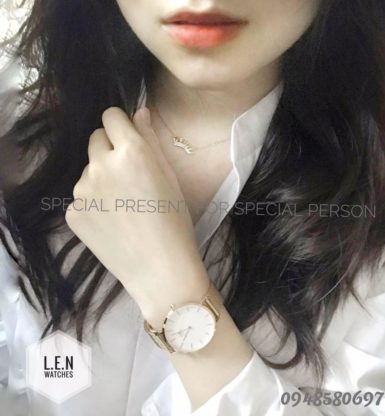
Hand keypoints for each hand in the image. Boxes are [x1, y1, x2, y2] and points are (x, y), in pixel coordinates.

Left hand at [65, 107, 208, 316]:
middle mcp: (101, 164)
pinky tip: (111, 222)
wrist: (160, 267)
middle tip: (129, 177)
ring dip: (101, 178)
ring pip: (88, 170)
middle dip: (110, 150)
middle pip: (96, 139)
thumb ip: (151, 139)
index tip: (129, 141)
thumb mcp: (170, 176)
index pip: (111, 116)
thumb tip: (138, 111)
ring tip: (122, 205)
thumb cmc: (175, 220)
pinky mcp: (73, 212)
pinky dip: (93, 203)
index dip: (122, 126)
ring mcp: (82, 190)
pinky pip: (81, 197)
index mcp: (131, 151)